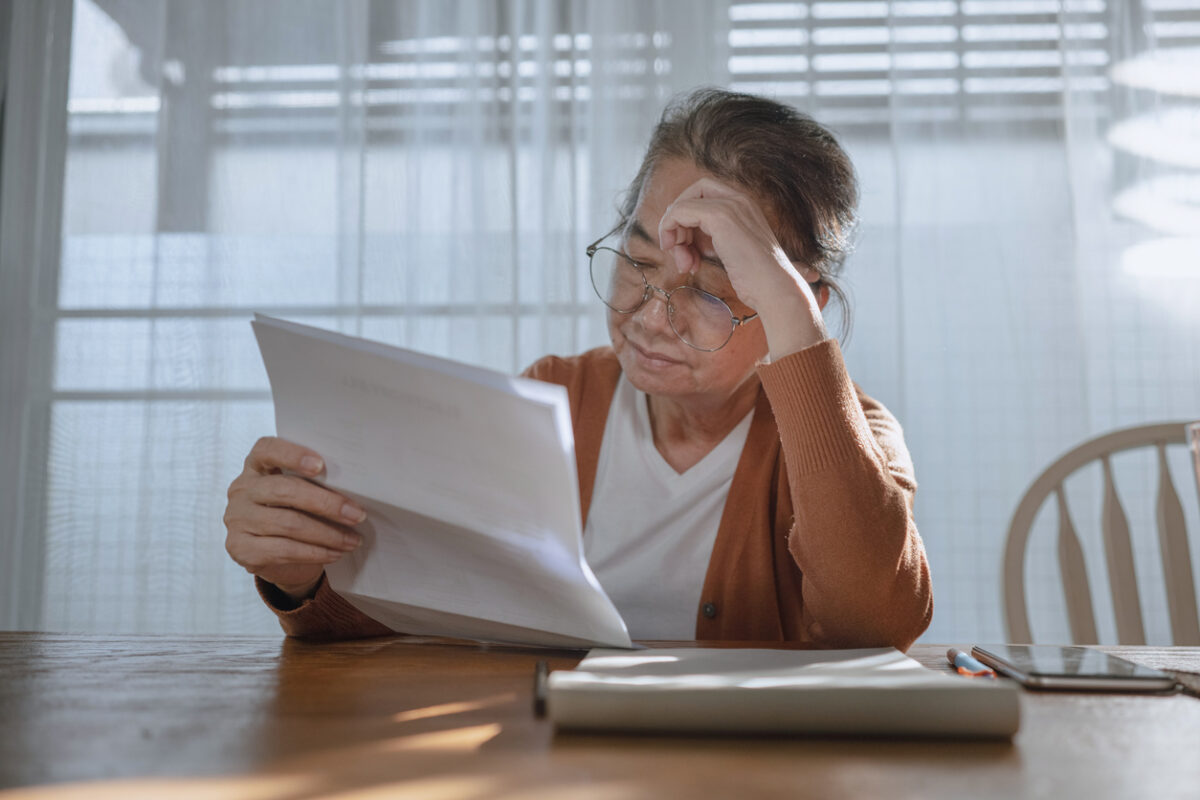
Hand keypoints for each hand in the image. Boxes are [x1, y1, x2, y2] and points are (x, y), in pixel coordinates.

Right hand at [224, 437, 365, 600]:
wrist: (277, 557)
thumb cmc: (296, 513)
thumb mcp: (303, 492)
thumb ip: (316, 483)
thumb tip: (355, 487)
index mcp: (257, 466)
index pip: (267, 450)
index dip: (293, 455)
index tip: (321, 465)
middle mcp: (242, 490)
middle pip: (284, 490)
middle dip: (327, 504)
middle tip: (356, 515)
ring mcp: (237, 520)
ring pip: (289, 524)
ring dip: (328, 534)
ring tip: (353, 540)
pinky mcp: (241, 549)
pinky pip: (285, 550)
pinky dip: (316, 552)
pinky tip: (336, 553)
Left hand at [657, 177, 828, 356]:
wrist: (776, 290)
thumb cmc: (757, 279)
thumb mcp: (733, 251)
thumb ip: (713, 239)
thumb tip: (681, 240)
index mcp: (744, 205)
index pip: (703, 195)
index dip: (687, 218)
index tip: (684, 246)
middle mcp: (738, 199)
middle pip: (691, 194)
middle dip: (677, 221)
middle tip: (677, 251)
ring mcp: (730, 206)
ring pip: (682, 205)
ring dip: (674, 234)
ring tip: (685, 264)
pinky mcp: (720, 217)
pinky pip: (680, 212)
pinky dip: (671, 232)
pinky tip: (684, 260)